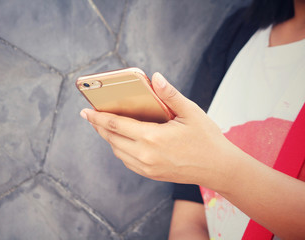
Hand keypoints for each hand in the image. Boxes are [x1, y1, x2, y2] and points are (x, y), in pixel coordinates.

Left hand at [80, 73, 238, 189]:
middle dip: (99, 126)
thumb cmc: (206, 138)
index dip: (98, 117)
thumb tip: (155, 77)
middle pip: (112, 138)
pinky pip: (127, 161)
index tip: (85, 111)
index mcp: (153, 137)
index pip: (116, 124)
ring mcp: (147, 168)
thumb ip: (170, 94)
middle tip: (91, 116)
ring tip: (105, 126)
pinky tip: (122, 140)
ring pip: (117, 151)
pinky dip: (119, 149)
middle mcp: (145, 155)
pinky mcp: (151, 174)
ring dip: (109, 138)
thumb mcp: (191, 112)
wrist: (219, 168)